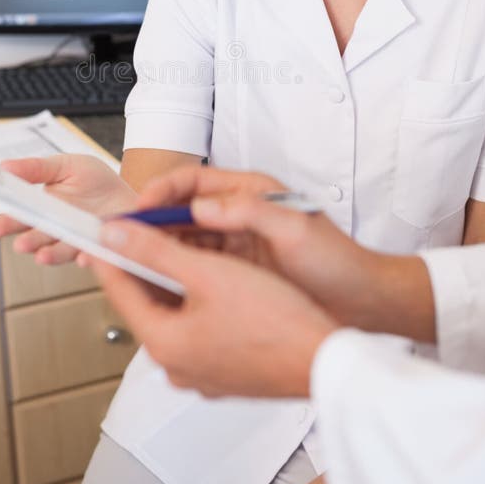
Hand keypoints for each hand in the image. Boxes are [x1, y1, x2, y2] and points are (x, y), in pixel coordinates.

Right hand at [0, 153, 135, 263]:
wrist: (127, 194)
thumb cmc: (96, 181)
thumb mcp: (65, 165)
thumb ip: (36, 168)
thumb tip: (4, 166)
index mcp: (44, 206)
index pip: (22, 215)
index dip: (8, 221)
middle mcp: (57, 227)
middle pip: (38, 236)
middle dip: (27, 241)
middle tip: (20, 244)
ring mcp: (76, 239)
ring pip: (60, 250)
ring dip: (50, 254)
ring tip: (42, 256)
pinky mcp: (97, 248)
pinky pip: (91, 254)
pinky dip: (87, 256)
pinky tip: (83, 256)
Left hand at [92, 219, 336, 397]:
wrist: (327, 361)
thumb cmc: (277, 320)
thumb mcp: (209, 272)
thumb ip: (155, 251)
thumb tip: (116, 235)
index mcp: (164, 343)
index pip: (119, 289)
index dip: (111, 251)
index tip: (106, 228)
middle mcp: (176, 365)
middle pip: (146, 302)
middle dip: (144, 263)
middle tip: (144, 230)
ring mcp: (201, 372)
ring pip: (174, 314)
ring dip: (173, 280)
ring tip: (179, 246)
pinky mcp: (225, 371)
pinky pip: (198, 328)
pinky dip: (197, 301)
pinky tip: (214, 280)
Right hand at [137, 166, 375, 327]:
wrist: (362, 303)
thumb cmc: (337, 261)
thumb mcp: (295, 228)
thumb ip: (250, 211)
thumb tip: (201, 206)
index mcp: (250, 192)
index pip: (193, 180)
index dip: (162, 190)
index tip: (139, 208)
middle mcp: (237, 215)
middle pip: (181, 211)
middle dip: (150, 222)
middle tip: (122, 239)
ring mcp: (235, 245)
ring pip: (184, 242)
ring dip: (158, 248)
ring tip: (132, 263)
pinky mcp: (236, 273)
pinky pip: (196, 268)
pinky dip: (175, 273)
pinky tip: (159, 285)